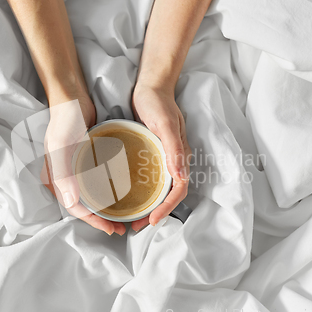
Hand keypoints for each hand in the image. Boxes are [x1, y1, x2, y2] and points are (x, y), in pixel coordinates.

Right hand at [41, 95, 125, 235]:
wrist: (72, 98)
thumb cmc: (64, 120)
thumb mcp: (61, 146)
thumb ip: (63, 174)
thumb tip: (71, 203)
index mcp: (56, 178)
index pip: (74, 207)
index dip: (92, 220)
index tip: (110, 228)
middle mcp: (65, 177)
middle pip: (83, 205)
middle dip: (100, 219)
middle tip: (120, 227)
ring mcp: (75, 169)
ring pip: (90, 196)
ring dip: (104, 208)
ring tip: (122, 216)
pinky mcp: (86, 160)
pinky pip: (96, 182)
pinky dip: (106, 191)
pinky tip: (119, 194)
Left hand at [131, 84, 190, 230]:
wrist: (151, 86)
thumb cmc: (158, 103)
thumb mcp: (165, 124)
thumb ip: (174, 148)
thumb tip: (180, 175)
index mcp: (181, 156)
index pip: (178, 190)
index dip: (167, 208)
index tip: (152, 220)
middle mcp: (175, 160)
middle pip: (170, 194)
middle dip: (157, 212)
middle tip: (137, 225)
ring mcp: (164, 157)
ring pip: (161, 188)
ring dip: (150, 205)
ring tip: (133, 217)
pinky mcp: (153, 152)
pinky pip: (152, 177)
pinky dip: (145, 191)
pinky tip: (131, 195)